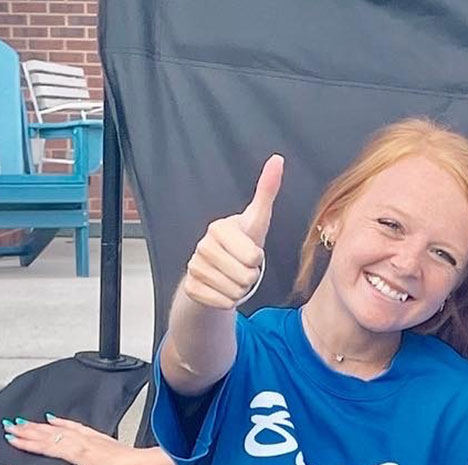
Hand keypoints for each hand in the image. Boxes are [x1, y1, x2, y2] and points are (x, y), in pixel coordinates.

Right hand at [3, 414, 146, 464]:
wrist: (141, 464)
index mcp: (76, 453)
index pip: (46, 447)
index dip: (27, 443)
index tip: (10, 438)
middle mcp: (80, 442)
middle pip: (48, 435)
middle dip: (27, 430)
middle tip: (8, 425)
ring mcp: (88, 437)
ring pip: (58, 428)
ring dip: (39, 425)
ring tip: (23, 421)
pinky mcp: (96, 435)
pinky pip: (74, 425)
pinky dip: (61, 421)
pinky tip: (53, 418)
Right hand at [180, 154, 284, 309]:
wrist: (218, 271)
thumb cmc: (242, 244)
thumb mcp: (257, 220)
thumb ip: (267, 191)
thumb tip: (278, 160)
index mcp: (219, 228)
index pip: (253, 257)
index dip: (257, 260)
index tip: (249, 253)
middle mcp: (202, 245)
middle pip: (245, 278)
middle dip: (249, 278)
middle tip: (241, 268)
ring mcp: (193, 266)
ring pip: (234, 293)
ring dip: (239, 291)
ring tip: (232, 278)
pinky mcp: (190, 288)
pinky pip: (222, 303)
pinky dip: (227, 302)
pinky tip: (222, 289)